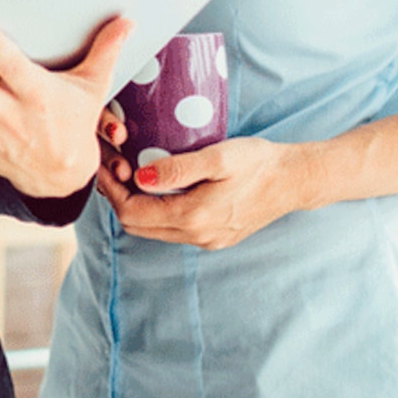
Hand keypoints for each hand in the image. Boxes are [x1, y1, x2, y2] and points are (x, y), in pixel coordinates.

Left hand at [98, 135, 298, 249]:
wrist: (294, 180)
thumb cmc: (257, 163)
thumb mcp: (217, 157)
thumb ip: (177, 168)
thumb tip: (139, 178)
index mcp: (193, 217)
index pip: (132, 213)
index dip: (111, 190)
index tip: (104, 163)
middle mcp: (196, 236)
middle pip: (137, 225)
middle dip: (118, 197)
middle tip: (113, 165)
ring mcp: (206, 240)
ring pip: (152, 229)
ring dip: (135, 204)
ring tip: (129, 171)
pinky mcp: (215, 237)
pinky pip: (171, 228)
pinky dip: (155, 209)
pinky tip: (156, 185)